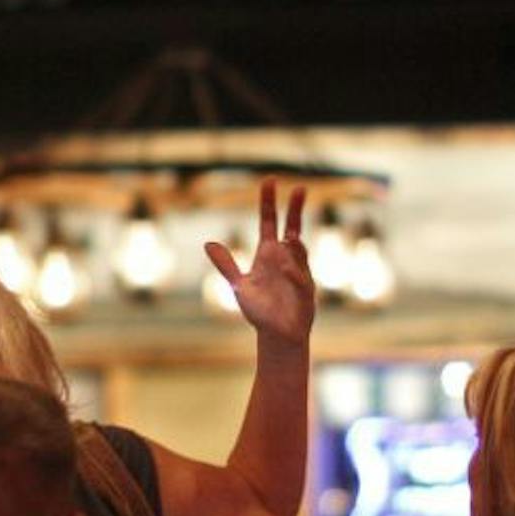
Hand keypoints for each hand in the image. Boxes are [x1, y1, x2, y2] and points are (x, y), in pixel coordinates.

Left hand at [205, 179, 313, 343]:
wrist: (277, 334)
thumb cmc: (259, 310)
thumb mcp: (239, 285)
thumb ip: (226, 265)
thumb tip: (208, 243)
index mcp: (268, 254)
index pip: (269, 221)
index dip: (268, 202)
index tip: (270, 181)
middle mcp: (285, 258)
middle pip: (292, 227)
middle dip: (295, 209)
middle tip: (300, 188)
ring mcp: (298, 272)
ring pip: (299, 252)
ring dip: (295, 246)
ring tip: (291, 240)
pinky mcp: (306, 290)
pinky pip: (301, 279)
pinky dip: (295, 275)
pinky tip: (287, 273)